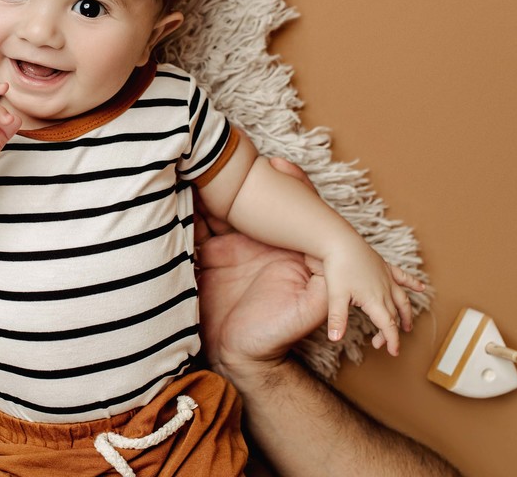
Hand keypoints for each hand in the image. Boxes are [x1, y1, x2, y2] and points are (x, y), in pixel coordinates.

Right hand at [196, 158, 328, 377]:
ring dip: (209, 191)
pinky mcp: (207, 258)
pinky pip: (196, 230)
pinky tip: (178, 193)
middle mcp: (257, 243)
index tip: (270, 164)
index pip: (282, 213)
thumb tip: (338, 259)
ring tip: (198, 167)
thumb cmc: (277, 336)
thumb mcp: (307, 311)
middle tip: (223, 155)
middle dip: (237, 181)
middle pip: (248, 205)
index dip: (278, 189)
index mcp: (283, 249)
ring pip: (220, 211)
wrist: (241, 361)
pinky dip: (186, 212)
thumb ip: (324, 286)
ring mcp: (231, 248)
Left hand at [317, 238, 424, 355]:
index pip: (388, 326)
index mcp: (374, 300)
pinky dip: (412, 283)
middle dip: (392, 331)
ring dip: (406, 313)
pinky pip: (402, 276)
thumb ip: (337, 319)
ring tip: (408, 325)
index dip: (392, 341)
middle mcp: (385, 290)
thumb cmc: (337, 267)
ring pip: (402, 299)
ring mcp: (386, 277)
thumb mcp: (335, 296)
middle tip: (386, 343)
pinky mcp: (384, 266)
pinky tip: (421, 287)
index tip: (393, 352)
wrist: (339, 241)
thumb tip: (335, 339)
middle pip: (394, 316)